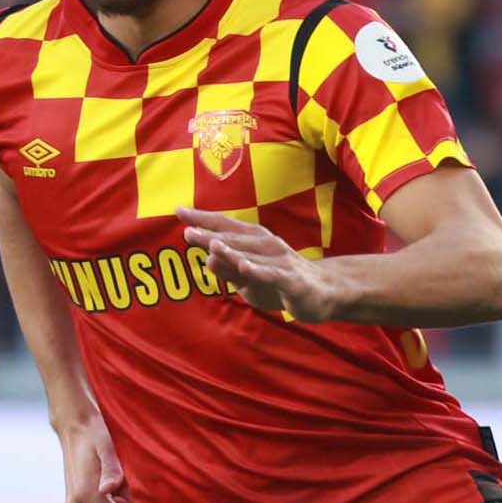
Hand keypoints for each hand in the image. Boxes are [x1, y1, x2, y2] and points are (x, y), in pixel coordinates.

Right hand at [55, 410, 142, 502]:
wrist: (74, 429)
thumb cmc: (97, 435)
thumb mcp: (108, 447)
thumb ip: (112, 470)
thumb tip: (109, 491)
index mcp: (88, 495)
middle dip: (127, 502)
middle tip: (121, 475)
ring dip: (118, 499)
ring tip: (108, 474)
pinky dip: (110, 500)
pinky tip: (103, 480)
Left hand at [177, 207, 337, 321]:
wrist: (323, 291)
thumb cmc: (281, 280)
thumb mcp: (250, 277)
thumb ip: (229, 270)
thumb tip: (206, 259)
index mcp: (255, 240)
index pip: (225, 226)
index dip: (202, 218)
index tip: (178, 210)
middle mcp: (266, 245)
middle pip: (235, 239)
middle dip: (211, 234)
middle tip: (188, 230)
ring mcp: (279, 261)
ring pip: (251, 255)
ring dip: (232, 250)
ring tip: (211, 244)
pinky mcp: (291, 279)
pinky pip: (272, 274)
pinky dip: (258, 269)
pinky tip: (244, 266)